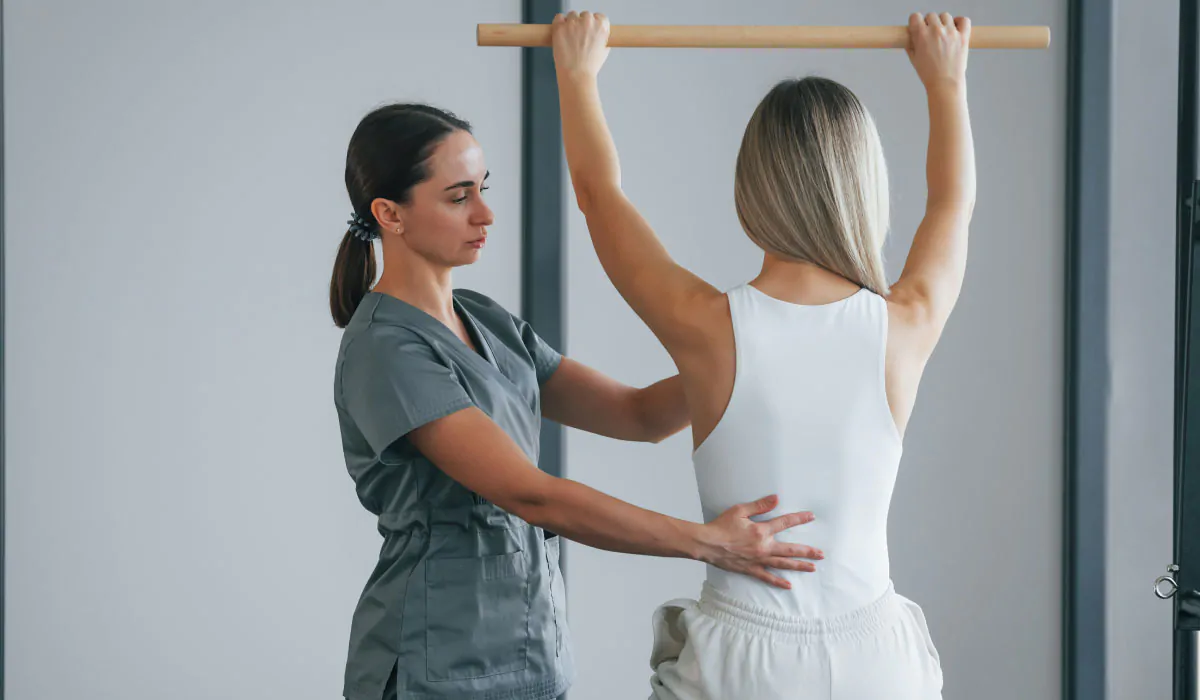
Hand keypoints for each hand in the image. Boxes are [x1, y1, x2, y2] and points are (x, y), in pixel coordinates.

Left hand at [551, 10, 610, 77]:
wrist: (576, 75)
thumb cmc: (589, 67)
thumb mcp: (604, 51)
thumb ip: (602, 39)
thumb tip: (597, 36)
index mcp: (601, 27)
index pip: (599, 16)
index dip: (594, 24)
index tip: (589, 30)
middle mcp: (588, 22)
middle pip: (585, 15)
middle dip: (582, 24)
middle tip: (578, 37)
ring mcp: (573, 23)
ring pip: (572, 15)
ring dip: (570, 23)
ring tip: (569, 38)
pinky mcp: (560, 27)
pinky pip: (559, 17)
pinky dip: (559, 23)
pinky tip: (561, 33)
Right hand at [697, 495, 822, 588]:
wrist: (707, 543)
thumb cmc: (721, 526)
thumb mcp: (739, 510)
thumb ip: (759, 505)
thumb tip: (776, 498)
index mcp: (761, 531)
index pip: (785, 522)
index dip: (799, 519)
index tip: (811, 516)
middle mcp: (763, 547)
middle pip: (790, 550)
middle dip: (807, 551)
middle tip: (821, 554)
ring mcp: (758, 560)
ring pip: (783, 564)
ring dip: (799, 566)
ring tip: (812, 568)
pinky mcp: (750, 569)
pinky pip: (767, 577)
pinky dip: (778, 581)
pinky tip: (788, 585)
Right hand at [907, 12, 970, 91]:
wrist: (945, 84)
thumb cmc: (928, 74)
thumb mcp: (914, 59)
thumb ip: (911, 44)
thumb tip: (911, 36)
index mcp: (921, 35)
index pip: (915, 16)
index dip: (915, 22)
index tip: (917, 27)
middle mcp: (936, 31)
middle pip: (931, 15)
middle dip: (929, 23)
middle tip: (930, 34)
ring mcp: (951, 33)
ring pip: (946, 16)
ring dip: (943, 22)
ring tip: (943, 33)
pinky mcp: (963, 37)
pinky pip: (964, 20)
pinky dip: (960, 21)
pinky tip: (956, 27)